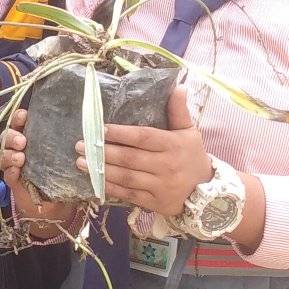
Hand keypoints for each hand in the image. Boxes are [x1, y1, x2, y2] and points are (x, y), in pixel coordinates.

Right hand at [0, 109, 68, 223]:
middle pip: (6, 136)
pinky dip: (11, 172)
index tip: (24, 116)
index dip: (18, 117)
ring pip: (2, 154)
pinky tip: (16, 172)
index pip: (18, 122)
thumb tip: (82, 134)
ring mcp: (13, 164)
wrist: (56, 200)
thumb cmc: (61, 170)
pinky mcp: (13, 181)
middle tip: (22, 142)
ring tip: (20, 159)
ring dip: (9, 155)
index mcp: (30, 136)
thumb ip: (69, 141)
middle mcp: (18, 148)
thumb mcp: (66, 153)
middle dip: (12, 136)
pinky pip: (7, 174)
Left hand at [76, 85, 211, 215]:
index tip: (101, 129)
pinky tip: (95, 181)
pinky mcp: (154, 202)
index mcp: (173, 145)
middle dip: (103, 152)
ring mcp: (160, 186)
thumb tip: (178, 87)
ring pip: (126, 177)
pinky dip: (111, 188)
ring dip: (101, 170)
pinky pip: (129, 195)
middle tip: (81, 145)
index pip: (143, 137)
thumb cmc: (193, 157)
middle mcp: (166, 165)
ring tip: (81, 162)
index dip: (121, 133)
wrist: (207, 193)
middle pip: (130, 158)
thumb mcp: (190, 132)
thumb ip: (180, 111)